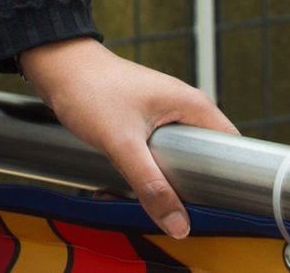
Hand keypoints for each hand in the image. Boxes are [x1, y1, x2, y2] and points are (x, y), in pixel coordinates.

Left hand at [15, 36, 237, 238]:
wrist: (54, 64)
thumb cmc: (89, 88)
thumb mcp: (122, 142)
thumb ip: (150, 184)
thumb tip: (180, 224)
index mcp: (192, 106)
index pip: (234, 148)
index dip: (232, 179)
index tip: (219, 207)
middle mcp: (183, 109)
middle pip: (204, 161)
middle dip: (188, 188)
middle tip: (171, 208)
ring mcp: (162, 116)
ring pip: (176, 162)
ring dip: (160, 183)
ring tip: (139, 197)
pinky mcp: (142, 123)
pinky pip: (154, 157)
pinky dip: (143, 173)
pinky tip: (122, 186)